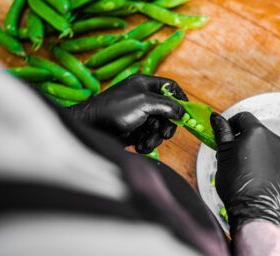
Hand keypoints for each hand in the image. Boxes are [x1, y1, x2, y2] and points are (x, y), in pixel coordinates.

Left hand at [68, 74, 187, 152]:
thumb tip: (182, 112)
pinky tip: (139, 146)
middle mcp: (144, 98)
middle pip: (168, 111)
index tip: (187, 113)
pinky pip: (150, 136)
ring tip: (145, 142)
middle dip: (168, 125)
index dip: (181, 99)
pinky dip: (147, 143)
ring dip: (155, 137)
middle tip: (166, 134)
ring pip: (160, 127)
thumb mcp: (144, 102)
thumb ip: (167, 106)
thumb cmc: (115, 110)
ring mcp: (140, 115)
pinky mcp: (135, 130)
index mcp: (145, 85)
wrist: (92, 129)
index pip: (170, 87)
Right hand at [210, 112, 279, 234]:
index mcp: (258, 132)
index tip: (224, 135)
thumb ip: (222, 133)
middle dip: (242, 138)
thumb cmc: (237, 183)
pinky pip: (272, 157)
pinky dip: (263, 160)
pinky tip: (254, 175)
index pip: (243, 117)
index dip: (231, 123)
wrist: (256, 210)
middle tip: (230, 153)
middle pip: (255, 130)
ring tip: (242, 167)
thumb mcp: (223, 155)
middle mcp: (275, 139)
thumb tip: (217, 118)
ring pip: (264, 144)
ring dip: (253, 149)